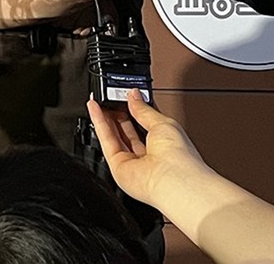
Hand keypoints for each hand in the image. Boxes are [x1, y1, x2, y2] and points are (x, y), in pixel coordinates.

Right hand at [88, 93, 207, 208]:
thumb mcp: (162, 122)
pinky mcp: (118, 167)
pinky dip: (99, 123)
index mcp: (164, 142)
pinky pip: (106, 142)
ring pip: (115, 136)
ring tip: (99, 98)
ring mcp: (133, 162)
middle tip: (110, 95)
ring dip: (106, 116)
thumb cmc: (179, 155)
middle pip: (128, 129)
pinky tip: (94, 108)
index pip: (145, 122)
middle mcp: (148, 154)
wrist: (174, 179)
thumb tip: (133, 95)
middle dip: (118, 111)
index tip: (125, 94)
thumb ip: (144, 109)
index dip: (134, 107)